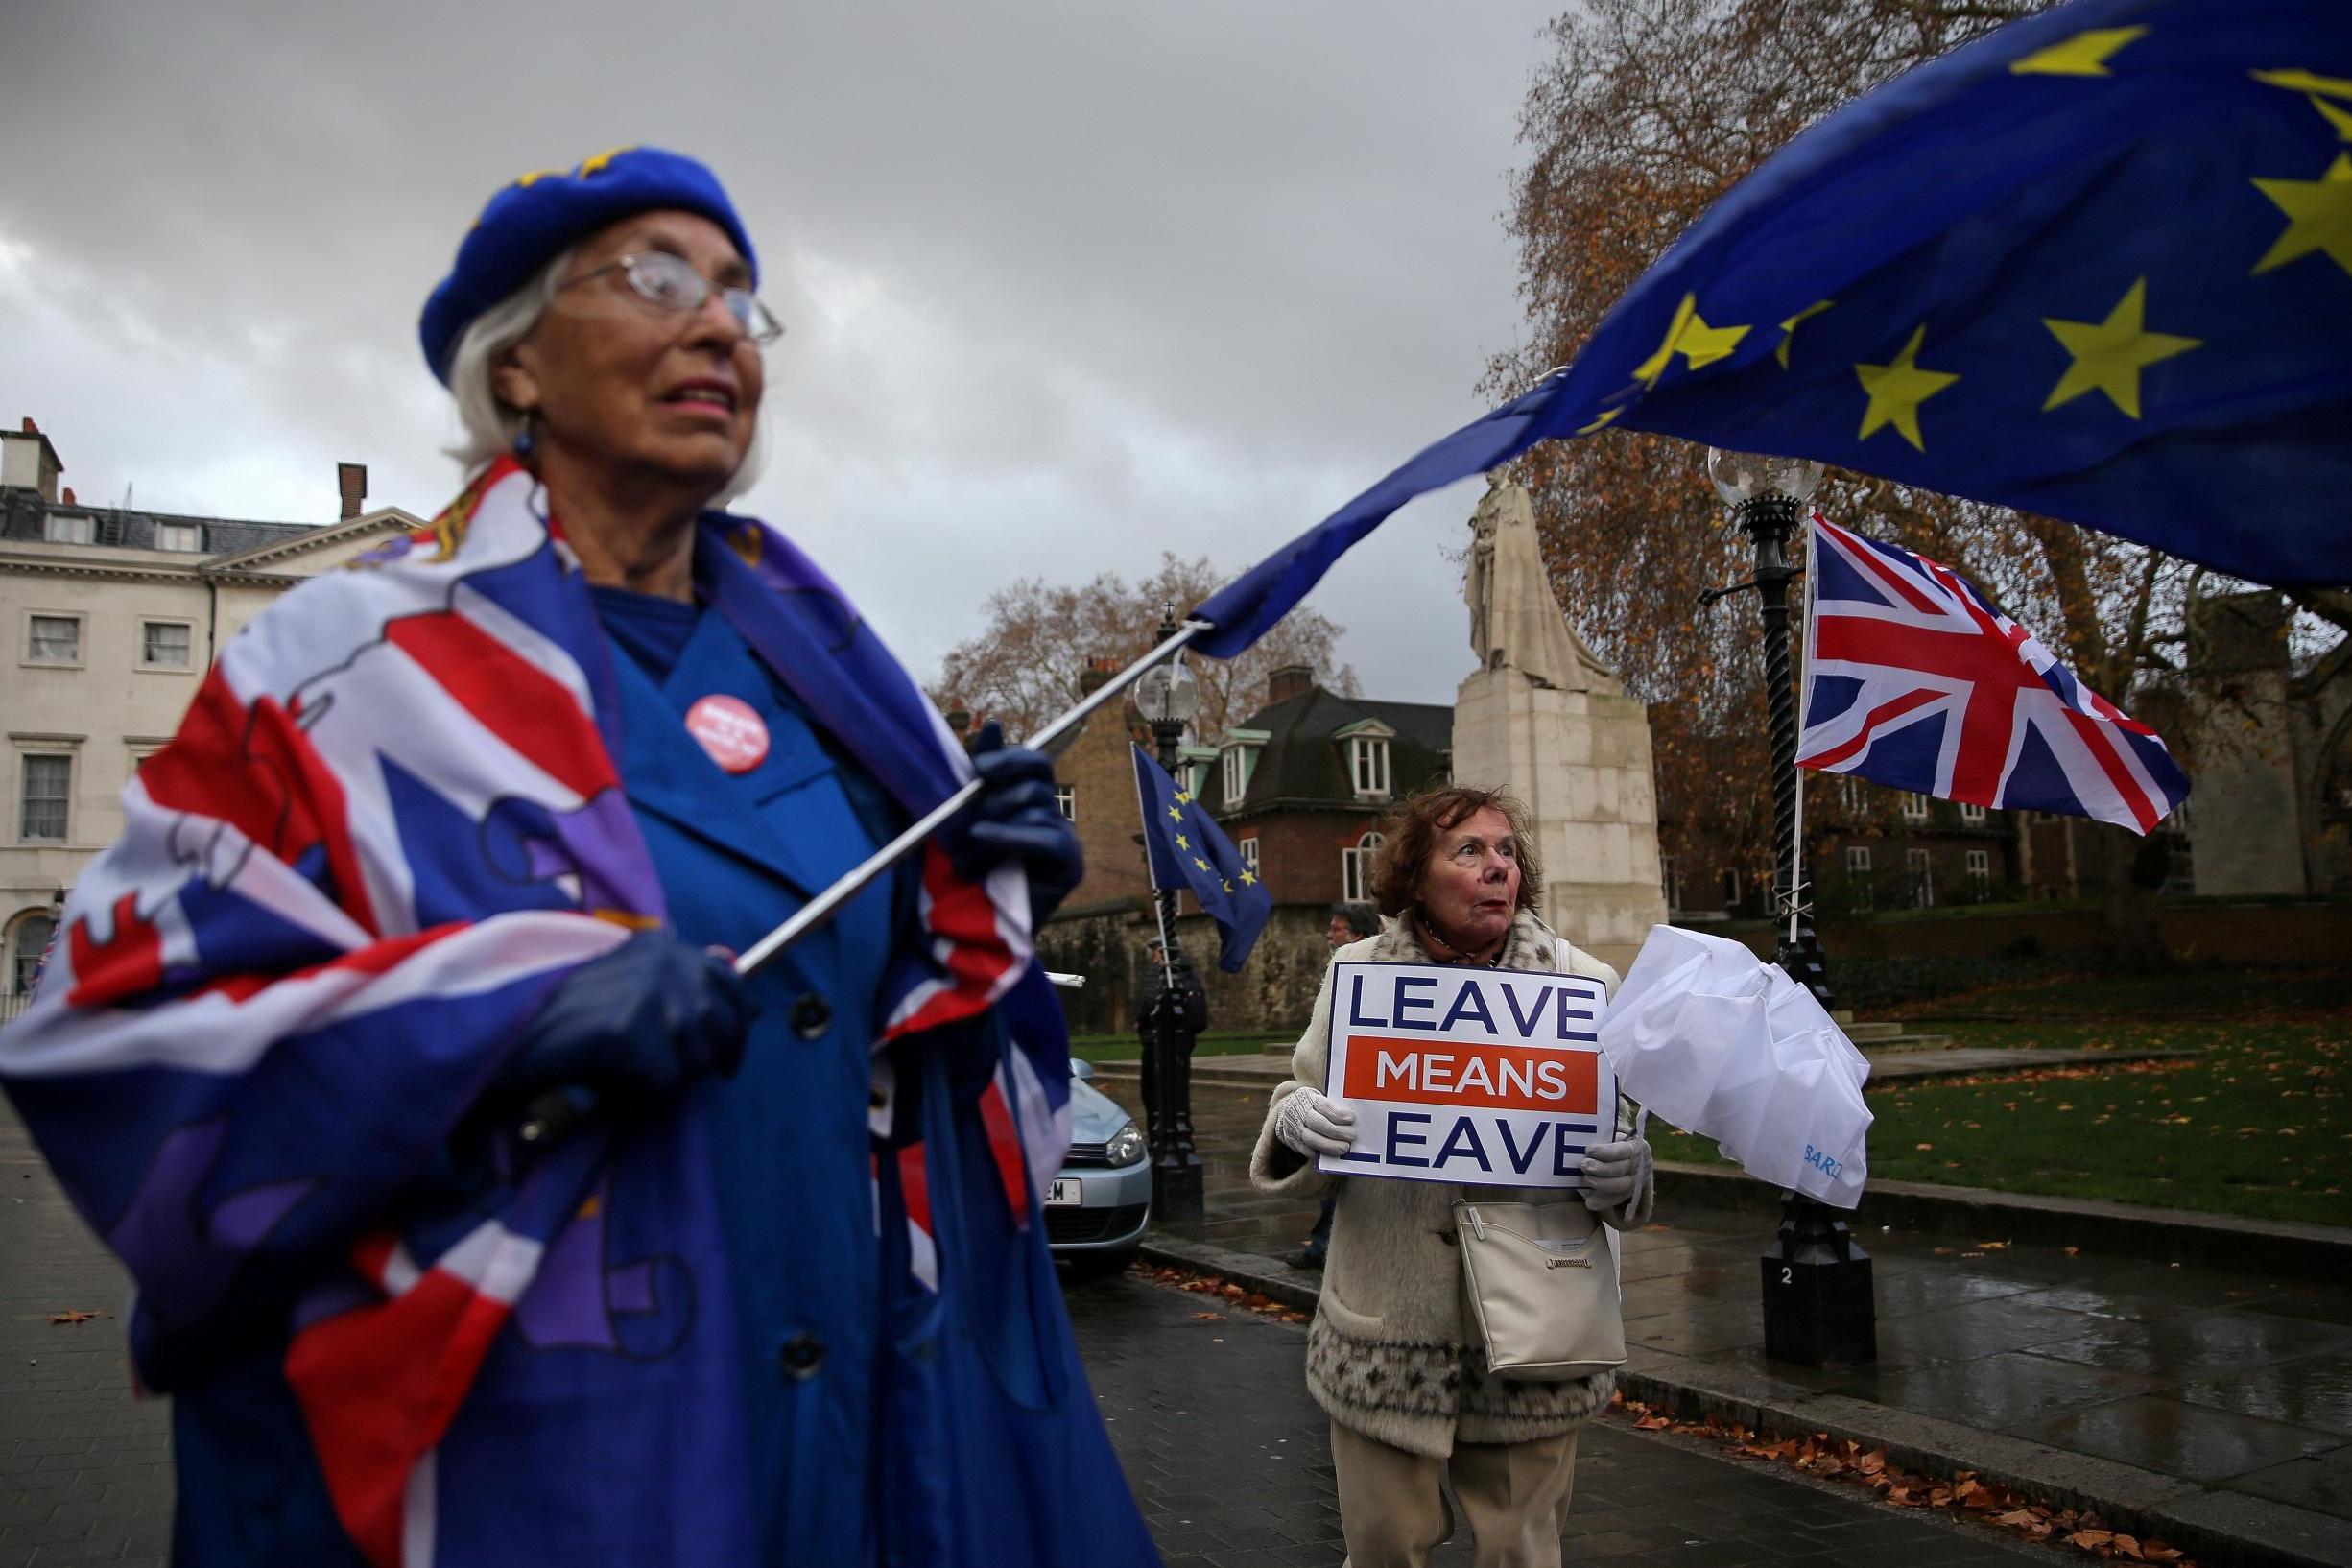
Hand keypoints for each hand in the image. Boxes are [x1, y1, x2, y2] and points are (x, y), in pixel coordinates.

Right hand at [493, 931, 751, 1103]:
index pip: (731, 979)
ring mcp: (649, 993)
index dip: (739, 1016)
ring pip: (698, 1056)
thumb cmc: (569, 1019)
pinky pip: (666, 1080)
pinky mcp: (633, 1030)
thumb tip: (752, 1007)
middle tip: (699, 1074)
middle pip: (725, 1021)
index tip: (733, 1048)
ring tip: (634, 1070)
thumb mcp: (631, 984)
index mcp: (661, 946)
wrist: (513, 1037)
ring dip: (672, 1074)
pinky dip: (644, 1090)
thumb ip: (684, 987)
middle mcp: (662, 961)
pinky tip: (614, 1079)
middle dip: (716, 1054)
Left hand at [948, 720, 1083, 922]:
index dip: (1009, 759)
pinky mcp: (1069, 863)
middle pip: (1031, 785)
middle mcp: (1053, 814)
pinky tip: (982, 838)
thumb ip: (984, 773)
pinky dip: (1008, 836)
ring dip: (989, 832)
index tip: (978, 770)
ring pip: (1032, 809)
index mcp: (1032, 798)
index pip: (1035, 761)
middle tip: (965, 829)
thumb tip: (994, 724)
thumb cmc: (970, 867)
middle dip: (992, 803)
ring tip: (967, 862)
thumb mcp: (970, 812)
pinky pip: (1041, 837)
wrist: (974, 924)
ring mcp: (1065, 838)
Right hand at [1274, 1087, 1357, 1158]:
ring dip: (1330, 1145)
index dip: (1338, 1113)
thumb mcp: (1318, 1096)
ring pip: (1311, 1138)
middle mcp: (1298, 1111)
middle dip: (1337, 1132)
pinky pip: (1304, 1149)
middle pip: (1318, 1123)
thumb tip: (1353, 1117)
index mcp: (1307, 1096)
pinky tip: (1330, 1154)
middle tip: (1352, 1136)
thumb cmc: (1311, 1104)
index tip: (1351, 1119)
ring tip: (1344, 1148)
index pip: (1324, 1105)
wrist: (1286, 1110)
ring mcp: (1293, 1126)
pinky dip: (1318, 1152)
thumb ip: (1332, 1105)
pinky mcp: (1291, 1140)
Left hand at [1580, 1137, 1652, 1211]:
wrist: (1623, 1156)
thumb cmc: (1613, 1140)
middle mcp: (1642, 1165)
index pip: (1624, 1150)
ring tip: (1585, 1179)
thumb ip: (1606, 1134)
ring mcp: (1637, 1181)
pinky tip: (1590, 1202)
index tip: (1589, 1150)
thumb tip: (1589, 1134)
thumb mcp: (1613, 1132)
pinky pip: (1617, 1199)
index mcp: (1639, 1146)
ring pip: (1622, 1186)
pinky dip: (1603, 1202)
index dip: (1607, 1151)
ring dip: (1601, 1185)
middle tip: (1583, 1165)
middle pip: (1622, 1169)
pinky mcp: (1629, 1194)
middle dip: (1601, 1168)